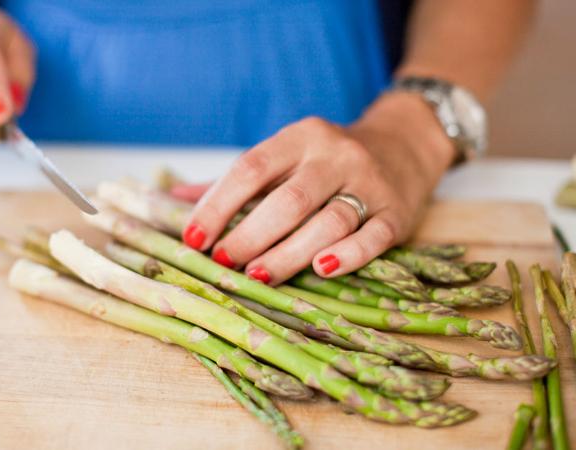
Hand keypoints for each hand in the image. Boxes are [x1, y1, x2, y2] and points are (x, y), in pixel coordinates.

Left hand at [181, 92, 455, 283]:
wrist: (404, 145)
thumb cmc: (324, 162)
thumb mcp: (282, 158)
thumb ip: (233, 182)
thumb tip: (171, 200)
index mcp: (299, 137)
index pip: (251, 168)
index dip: (217, 204)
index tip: (193, 238)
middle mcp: (335, 155)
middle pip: (289, 199)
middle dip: (250, 234)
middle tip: (223, 263)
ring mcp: (369, 183)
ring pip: (329, 220)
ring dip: (289, 253)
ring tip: (258, 276)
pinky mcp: (396, 212)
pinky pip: (373, 236)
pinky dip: (348, 255)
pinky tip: (322, 269)